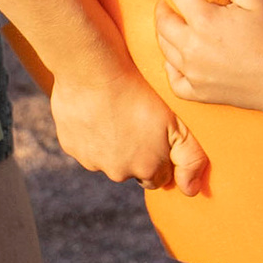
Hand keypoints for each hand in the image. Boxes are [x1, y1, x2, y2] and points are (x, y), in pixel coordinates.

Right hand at [51, 50, 210, 199]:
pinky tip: (94, 112)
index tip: (154, 136)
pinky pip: (84, 146)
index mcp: (146, 170)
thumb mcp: (176, 123)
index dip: (158, 157)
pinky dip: (89, 134)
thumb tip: (191, 191)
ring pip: (105, 159)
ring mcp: (92, 161)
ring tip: (112, 113)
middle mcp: (118, 173)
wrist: (93, 71)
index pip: (157, 178)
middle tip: (133, 121)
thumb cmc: (139, 92)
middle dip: (133, 153)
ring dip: (109, 144)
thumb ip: (190, 159)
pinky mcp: (71, 147)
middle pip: (130, 170)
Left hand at [156, 0, 262, 116]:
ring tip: (176, 28)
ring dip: (166, 34)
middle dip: (165, 8)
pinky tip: (179, 61)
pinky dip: (172, 69)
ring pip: (164, 48)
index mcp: (205, 20)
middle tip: (173, 5)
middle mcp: (192, 46)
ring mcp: (193, 72)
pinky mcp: (198, 92)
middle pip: (162, 21)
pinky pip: (173, 80)